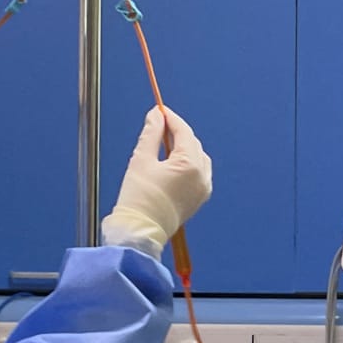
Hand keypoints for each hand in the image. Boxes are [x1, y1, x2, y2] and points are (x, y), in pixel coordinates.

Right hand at [102, 107, 212, 257]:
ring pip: (198, 157)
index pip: (183, 131)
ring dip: (183, 147)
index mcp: (190, 164)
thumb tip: (156, 115)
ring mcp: (203, 189)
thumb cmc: (138, 199)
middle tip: (158, 125)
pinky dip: (187, 163)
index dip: (171, 118)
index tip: (159, 110)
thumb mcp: (141, 160)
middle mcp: (202, 176)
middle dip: (176, 132)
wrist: (140, 232)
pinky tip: (172, 162)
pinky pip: (198, 172)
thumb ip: (151, 133)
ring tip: (163, 144)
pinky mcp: (199, 199)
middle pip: (192, 143)